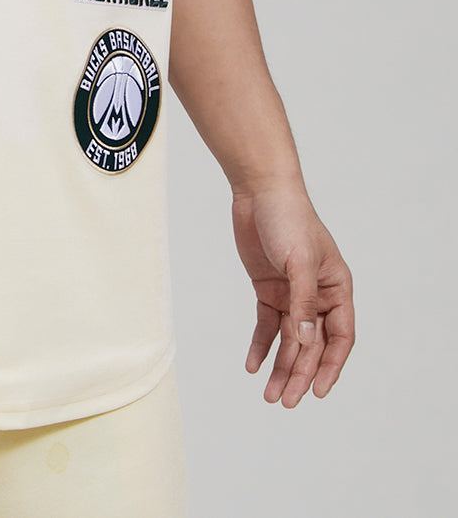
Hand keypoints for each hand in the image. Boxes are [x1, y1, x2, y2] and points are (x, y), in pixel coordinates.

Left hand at [231, 186, 353, 407]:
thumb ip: (303, 301)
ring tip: (269, 395)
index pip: (340, 337)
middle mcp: (317, 295)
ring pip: (289, 340)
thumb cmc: (288, 218)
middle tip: (286, 401)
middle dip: (300, 374)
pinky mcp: (268, 289)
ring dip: (280, 366)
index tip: (318, 392)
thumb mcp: (299, 260)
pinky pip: (266, 324)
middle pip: (312, 344)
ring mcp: (292, 294)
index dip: (330, 366)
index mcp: (336, 288)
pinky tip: (252, 365)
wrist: (258, 191)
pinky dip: (261, 345)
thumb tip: (306, 341)